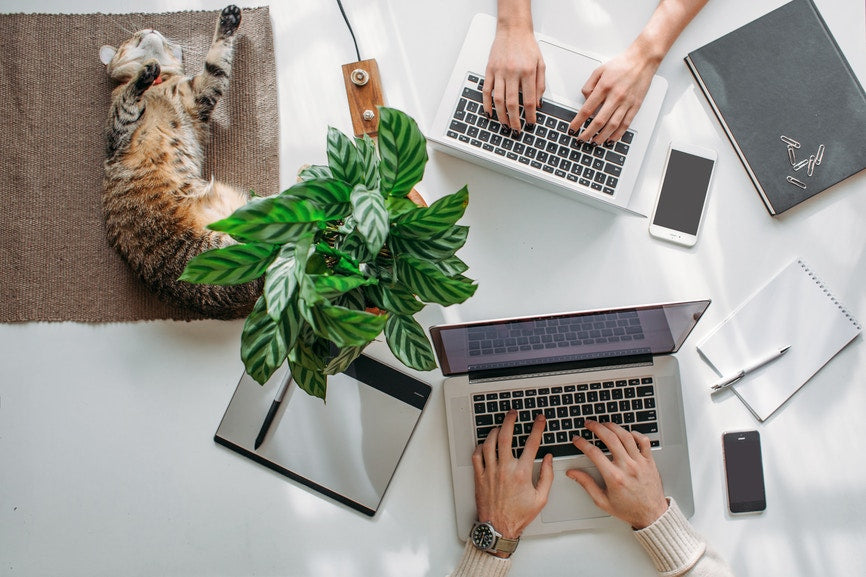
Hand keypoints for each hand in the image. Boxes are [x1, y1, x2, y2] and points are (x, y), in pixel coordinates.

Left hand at [473, 411, 553, 543]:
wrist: (498, 528)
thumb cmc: (518, 516)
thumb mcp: (541, 499)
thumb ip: (547, 476)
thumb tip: (549, 459)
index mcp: (522, 473)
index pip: (532, 443)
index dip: (537, 428)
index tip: (539, 420)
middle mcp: (504, 469)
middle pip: (506, 436)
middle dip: (510, 420)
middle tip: (513, 413)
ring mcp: (490, 472)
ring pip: (489, 443)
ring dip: (495, 431)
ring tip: (500, 427)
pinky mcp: (480, 477)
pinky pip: (477, 455)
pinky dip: (481, 446)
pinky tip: (486, 444)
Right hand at [483, 20, 545, 130]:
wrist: (513, 30)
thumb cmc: (527, 46)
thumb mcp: (540, 64)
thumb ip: (540, 85)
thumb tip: (537, 104)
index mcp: (527, 72)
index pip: (528, 100)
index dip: (530, 115)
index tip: (531, 123)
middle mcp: (512, 72)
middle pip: (512, 103)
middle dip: (515, 120)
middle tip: (516, 130)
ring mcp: (499, 72)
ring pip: (498, 99)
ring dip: (501, 115)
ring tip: (505, 125)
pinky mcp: (489, 70)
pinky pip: (486, 90)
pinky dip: (487, 104)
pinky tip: (489, 113)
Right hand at [566, 420, 668, 529]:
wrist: (652, 516)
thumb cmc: (629, 510)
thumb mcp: (602, 501)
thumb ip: (586, 484)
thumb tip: (573, 473)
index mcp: (614, 477)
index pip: (594, 453)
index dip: (582, 443)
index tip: (577, 440)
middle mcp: (628, 467)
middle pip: (610, 439)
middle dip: (597, 427)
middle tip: (589, 424)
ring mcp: (640, 463)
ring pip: (626, 436)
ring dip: (613, 427)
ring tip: (605, 424)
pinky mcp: (650, 461)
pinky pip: (643, 441)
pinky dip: (635, 433)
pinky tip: (627, 433)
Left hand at [568, 45, 658, 143]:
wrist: (643, 60)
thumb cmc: (622, 64)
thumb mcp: (599, 70)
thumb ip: (589, 86)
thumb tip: (585, 100)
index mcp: (604, 87)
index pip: (587, 109)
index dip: (578, 122)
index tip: (572, 129)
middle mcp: (615, 96)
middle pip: (599, 121)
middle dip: (588, 133)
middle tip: (581, 140)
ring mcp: (626, 102)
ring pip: (613, 125)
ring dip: (602, 137)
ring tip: (594, 142)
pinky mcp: (636, 106)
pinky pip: (626, 124)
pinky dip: (618, 134)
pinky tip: (611, 139)